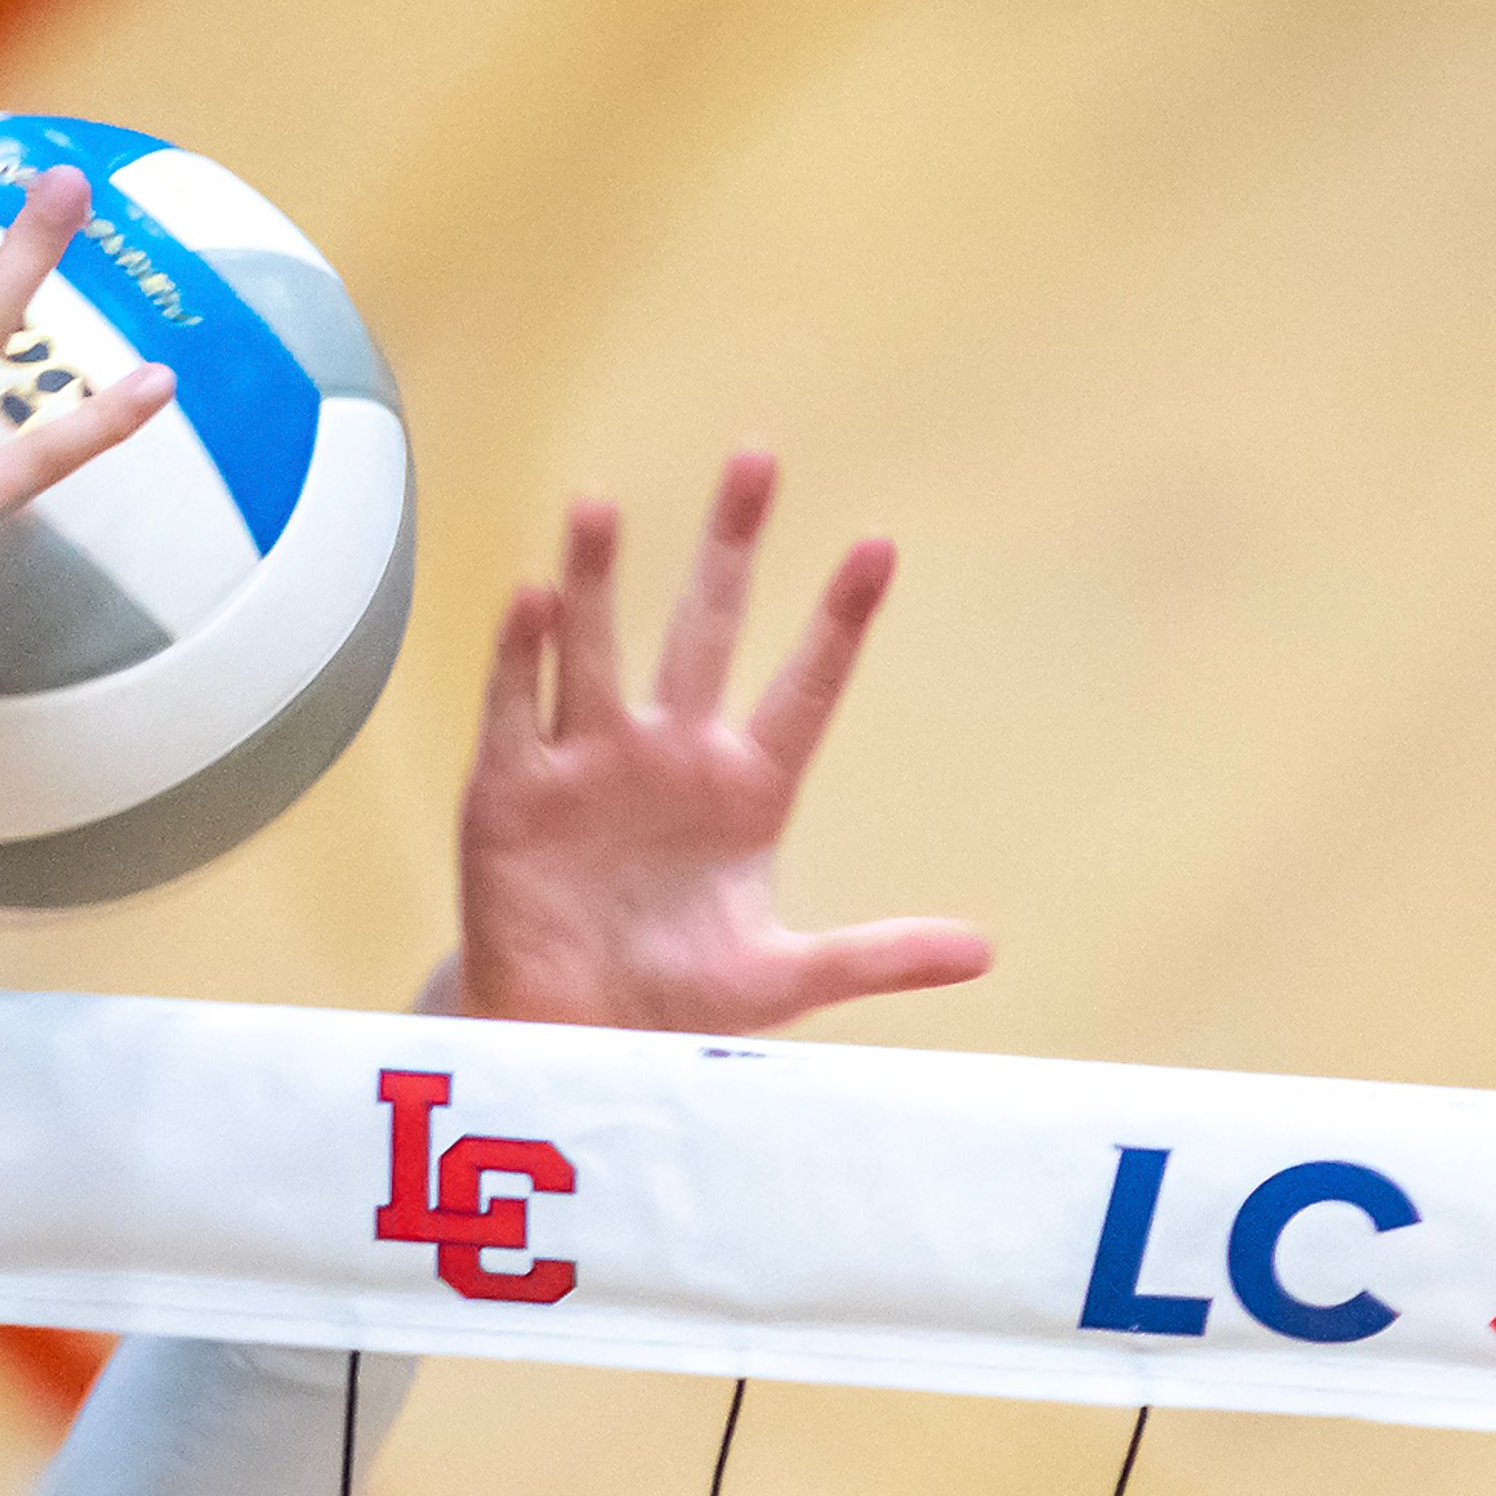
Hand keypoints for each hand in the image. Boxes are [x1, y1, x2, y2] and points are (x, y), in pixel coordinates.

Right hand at [429, 452, 989, 1033]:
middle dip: (730, 547)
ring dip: (598, 579)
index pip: (804, 688)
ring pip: (597, 650)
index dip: (839, 622)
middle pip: (703, 629)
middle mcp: (669, 754)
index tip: (880, 547)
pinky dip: (520, 655)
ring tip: (602, 506)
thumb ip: (875, 955)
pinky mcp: (512, 792)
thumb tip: (983, 952)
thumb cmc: (675, 996)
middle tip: (757, 459)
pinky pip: (517, 709)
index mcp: (745, 788)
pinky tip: (530, 597)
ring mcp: (588, 764)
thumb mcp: (780, 978)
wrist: (569, 1036)